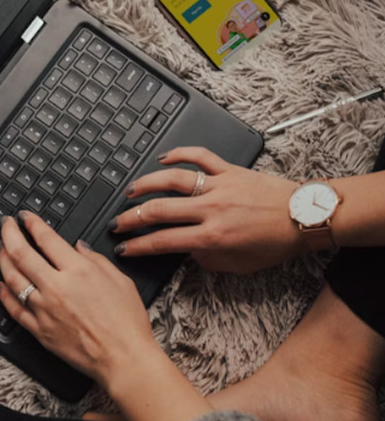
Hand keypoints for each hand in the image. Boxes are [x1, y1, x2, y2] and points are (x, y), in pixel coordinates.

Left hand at [0, 212, 156, 389]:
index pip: (46, 238)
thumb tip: (78, 247)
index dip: (32, 223)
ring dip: (3, 259)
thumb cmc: (127, 323)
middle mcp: (57, 287)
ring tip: (1, 249)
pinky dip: (3, 295)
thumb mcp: (120, 280)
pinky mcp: (39, 330)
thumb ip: (96, 259)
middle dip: (9, 233)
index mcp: (78, 270)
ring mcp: (44, 309)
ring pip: (13, 278)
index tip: (25, 217)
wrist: (123, 358)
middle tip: (5, 224)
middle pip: (21, 253)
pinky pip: (14, 309)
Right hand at [111, 146, 301, 272]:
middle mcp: (210, 209)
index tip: (124, 248)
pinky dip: (179, 154)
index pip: (164, 241)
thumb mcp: (238, 266)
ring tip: (130, 191)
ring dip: (146, 185)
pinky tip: (163, 158)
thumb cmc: (274, 243)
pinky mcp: (229, 169)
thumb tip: (187, 251)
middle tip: (118, 222)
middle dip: (131, 218)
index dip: (139, 246)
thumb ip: (207, 260)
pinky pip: (199, 156)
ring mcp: (218, 186)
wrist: (302, 217)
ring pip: (172, 180)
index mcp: (212, 237)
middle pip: (159, 210)